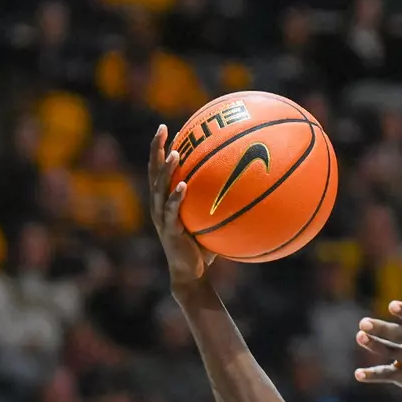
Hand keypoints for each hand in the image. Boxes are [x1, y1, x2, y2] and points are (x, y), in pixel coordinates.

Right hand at [147, 124, 216, 286]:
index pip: (159, 168)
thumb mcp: (210, 220)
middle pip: (154, 171)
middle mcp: (159, 205)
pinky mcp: (169, 230)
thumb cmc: (203, 247)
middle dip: (157, 149)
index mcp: (165, 199)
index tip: (165, 127)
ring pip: (160, 188)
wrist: (192, 274)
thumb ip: (220, 203)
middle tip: (162, 129)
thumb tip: (247, 187)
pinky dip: (176, 197)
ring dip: (167, 170)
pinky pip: (171, 211)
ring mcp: (162, 217)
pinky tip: (183, 185)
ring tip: (176, 154)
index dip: (160, 148)